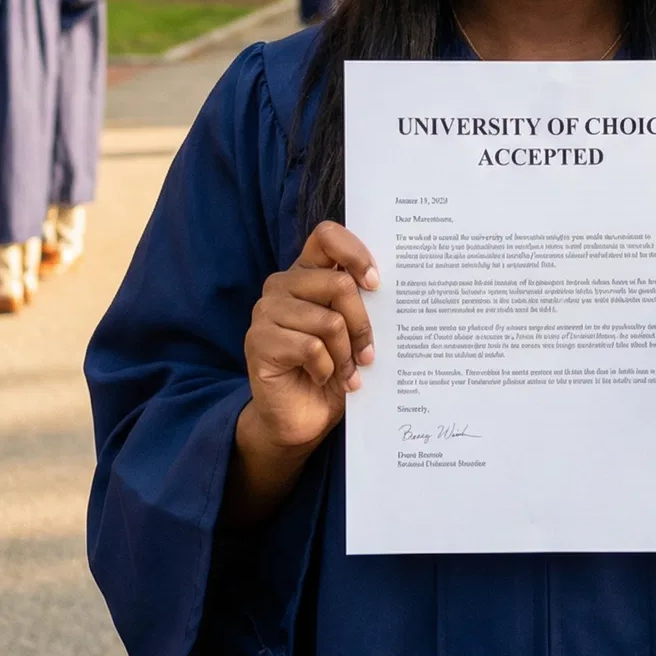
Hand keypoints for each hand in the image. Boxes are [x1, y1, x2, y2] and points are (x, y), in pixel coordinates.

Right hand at [226, 221, 377, 526]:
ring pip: (328, 320)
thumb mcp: (353, 332)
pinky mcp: (259, 341)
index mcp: (307, 273)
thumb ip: (363, 303)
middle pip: (338, 284)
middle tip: (368, 353)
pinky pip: (311, 348)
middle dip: (363, 324)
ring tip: (345, 372)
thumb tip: (396, 286)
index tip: (376, 283)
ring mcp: (266, 311)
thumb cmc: (333, 371)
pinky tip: (322, 379)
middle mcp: (283, 285)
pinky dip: (327, 369)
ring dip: (345, 354)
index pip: (327, 236)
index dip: (355, 253)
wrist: (301, 419)